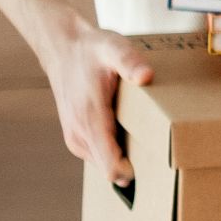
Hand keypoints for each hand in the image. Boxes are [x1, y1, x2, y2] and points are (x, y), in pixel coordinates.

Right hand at [42, 16, 159, 185]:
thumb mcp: (115, 49)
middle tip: (157, 154)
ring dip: (122, 160)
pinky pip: (97, 155)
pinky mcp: (74, 135)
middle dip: (133, 168)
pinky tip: (127, 135)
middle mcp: (79, 133)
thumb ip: (130, 62)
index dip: (132, 172)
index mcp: (90, 118)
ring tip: (144, 142)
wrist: (64, 49)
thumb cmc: (93, 51)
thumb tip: (146, 76)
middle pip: (109, 170)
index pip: (110, 165)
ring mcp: (74, 136)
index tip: (153, 165)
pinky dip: (112, 152)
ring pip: (102, 164)